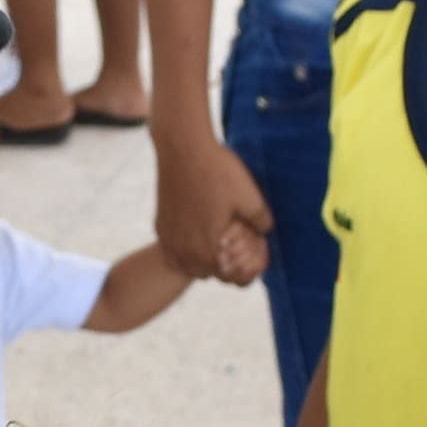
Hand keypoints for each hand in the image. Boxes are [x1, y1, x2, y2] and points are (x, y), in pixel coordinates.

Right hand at [155, 129, 274, 286]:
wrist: (182, 148)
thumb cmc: (218, 172)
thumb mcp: (251, 198)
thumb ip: (263, 222)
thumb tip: (265, 232)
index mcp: (210, 252)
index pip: (234, 279)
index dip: (250, 269)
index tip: (258, 249)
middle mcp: (186, 253)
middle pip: (212, 275)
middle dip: (228, 265)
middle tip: (241, 243)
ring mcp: (170, 241)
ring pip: (190, 266)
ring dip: (205, 260)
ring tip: (220, 241)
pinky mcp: (161, 227)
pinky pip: (174, 253)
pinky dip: (187, 251)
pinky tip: (198, 234)